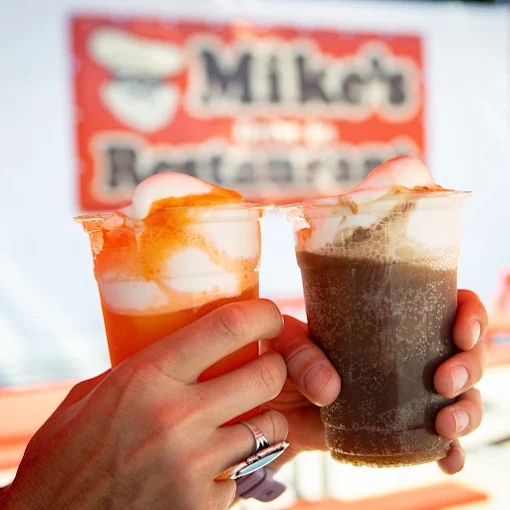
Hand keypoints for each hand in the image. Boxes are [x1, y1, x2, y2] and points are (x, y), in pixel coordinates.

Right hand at [2, 300, 289, 509]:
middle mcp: (175, 418)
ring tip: (246, 418)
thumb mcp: (92, 395)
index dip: (263, 314)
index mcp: (146, 377)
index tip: (269, 316)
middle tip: (264, 367)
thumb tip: (183, 348)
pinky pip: (248, 473)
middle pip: (266, 374)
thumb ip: (141, 369)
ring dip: (266, 419)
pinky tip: (214, 464)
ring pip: (271, 427)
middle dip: (274, 366)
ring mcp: (192, 466)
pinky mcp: (202, 507)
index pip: (227, 328)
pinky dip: (239, 465)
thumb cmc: (65, 457)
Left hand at [264, 289, 487, 473]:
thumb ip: (299, 353)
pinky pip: (440, 442)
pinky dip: (452, 451)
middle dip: (468, 368)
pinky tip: (448, 458)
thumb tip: (330, 388)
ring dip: (467, 411)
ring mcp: (410, 393)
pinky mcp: (402, 429)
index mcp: (391, 319)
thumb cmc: (282, 359)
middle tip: (443, 381)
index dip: (468, 315)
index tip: (460, 334)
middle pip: (466, 354)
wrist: (273, 406)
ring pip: (464, 398)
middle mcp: (409, 354)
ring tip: (443, 423)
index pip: (447, 305)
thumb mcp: (284, 341)